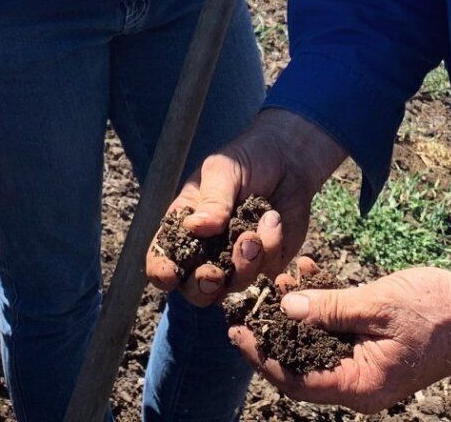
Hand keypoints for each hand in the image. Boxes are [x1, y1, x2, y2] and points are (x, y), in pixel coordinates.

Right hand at [145, 109, 346, 304]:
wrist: (289, 160)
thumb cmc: (246, 160)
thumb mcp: (222, 170)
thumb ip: (212, 200)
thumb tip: (194, 228)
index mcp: (184, 228)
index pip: (162, 260)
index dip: (162, 271)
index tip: (171, 273)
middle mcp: (208, 251)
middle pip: (194, 290)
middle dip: (202, 287)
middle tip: (214, 273)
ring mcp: (238, 261)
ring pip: (233, 286)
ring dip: (243, 264)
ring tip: (253, 232)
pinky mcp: (268, 263)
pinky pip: (265, 272)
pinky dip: (270, 248)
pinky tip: (273, 219)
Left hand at [232, 265, 450, 411]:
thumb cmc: (436, 311)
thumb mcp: (378, 305)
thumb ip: (331, 308)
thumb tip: (286, 308)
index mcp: (360, 386)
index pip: (296, 380)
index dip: (262, 357)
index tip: (236, 331)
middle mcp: (359, 383)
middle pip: (300, 364)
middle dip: (273, 331)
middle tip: (248, 300)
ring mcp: (366, 366)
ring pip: (316, 343)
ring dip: (296, 312)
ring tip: (276, 279)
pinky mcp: (372, 346)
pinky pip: (336, 331)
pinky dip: (321, 306)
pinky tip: (307, 274)